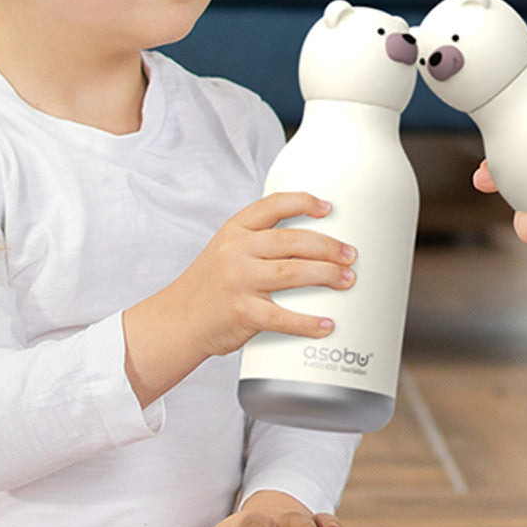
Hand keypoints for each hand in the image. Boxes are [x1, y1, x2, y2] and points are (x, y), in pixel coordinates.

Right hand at [124, 193, 355, 404]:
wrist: (176, 321)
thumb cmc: (208, 288)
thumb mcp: (225, 252)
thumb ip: (258, 244)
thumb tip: (312, 246)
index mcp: (234, 231)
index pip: (272, 206)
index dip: (303, 202)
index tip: (328, 208)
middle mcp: (236, 251)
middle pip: (291, 240)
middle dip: (328, 246)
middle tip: (350, 254)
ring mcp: (238, 281)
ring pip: (292, 272)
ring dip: (326, 275)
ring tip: (347, 280)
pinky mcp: (240, 312)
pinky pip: (281, 317)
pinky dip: (308, 322)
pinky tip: (326, 324)